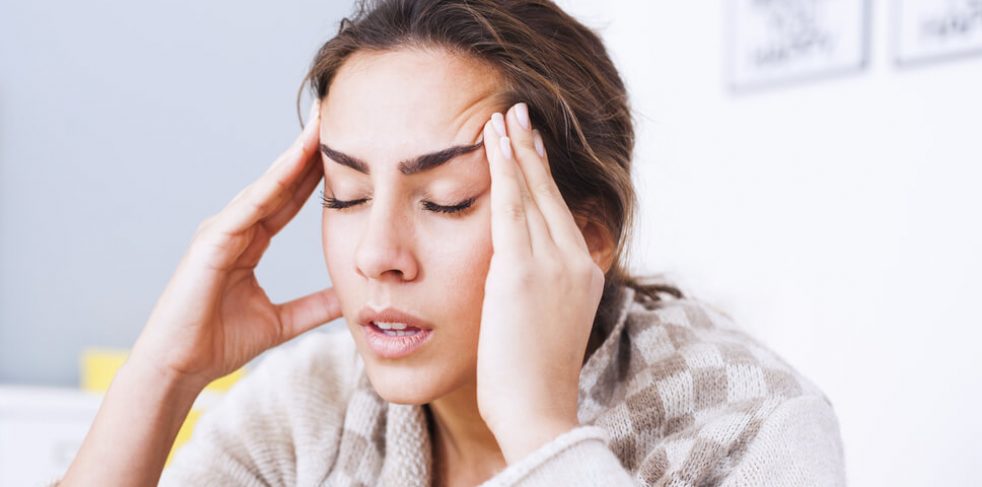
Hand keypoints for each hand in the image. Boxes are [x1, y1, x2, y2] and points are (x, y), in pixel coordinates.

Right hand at [129, 102, 340, 389]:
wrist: (179, 368)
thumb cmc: (218, 343)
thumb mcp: (282, 321)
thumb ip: (314, 306)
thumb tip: (350, 296)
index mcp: (249, 241)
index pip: (291, 198)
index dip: (317, 172)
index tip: (347, 146)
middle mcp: (235, 228)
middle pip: (280, 182)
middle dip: (307, 149)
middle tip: (334, 114)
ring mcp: (220, 231)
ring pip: (266, 186)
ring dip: (293, 155)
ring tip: (320, 125)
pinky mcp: (210, 242)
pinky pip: (248, 207)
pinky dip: (271, 183)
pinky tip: (294, 162)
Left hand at [476, 103, 604, 461]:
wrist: (538, 413)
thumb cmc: (531, 380)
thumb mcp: (544, 325)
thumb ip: (537, 292)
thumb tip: (513, 278)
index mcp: (584, 274)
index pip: (559, 212)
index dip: (543, 176)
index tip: (530, 146)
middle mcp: (576, 261)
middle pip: (550, 193)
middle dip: (532, 150)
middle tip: (518, 112)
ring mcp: (553, 265)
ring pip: (531, 192)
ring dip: (515, 149)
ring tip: (501, 115)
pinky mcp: (523, 272)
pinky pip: (511, 207)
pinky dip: (503, 169)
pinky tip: (493, 142)